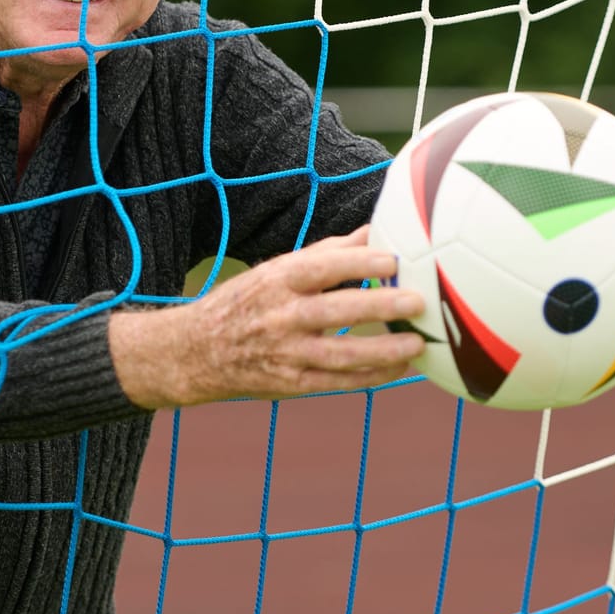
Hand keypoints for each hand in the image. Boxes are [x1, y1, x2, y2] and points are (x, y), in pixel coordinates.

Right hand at [111, 227, 426, 407]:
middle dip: (378, 306)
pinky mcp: (292, 383)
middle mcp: (281, 316)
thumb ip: (328, 253)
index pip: (322, 268)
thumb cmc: (249, 301)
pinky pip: (337, 382)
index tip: (393, 260)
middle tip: (416, 301)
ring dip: (382, 351)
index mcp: (278, 280)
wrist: (198, 351)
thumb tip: (376, 230)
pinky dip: (371, 376)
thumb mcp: (277, 270)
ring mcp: (286, 353)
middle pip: (335, 312)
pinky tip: (399, 367)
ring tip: (416, 344)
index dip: (358, 262)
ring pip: (340, 355)